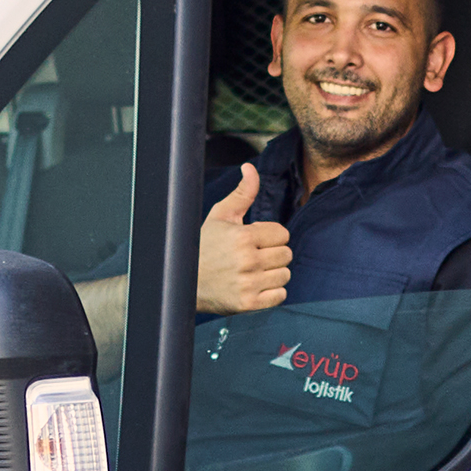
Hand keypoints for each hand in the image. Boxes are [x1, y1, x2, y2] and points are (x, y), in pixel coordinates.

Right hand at [196, 155, 289, 314]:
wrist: (183, 283)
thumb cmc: (203, 246)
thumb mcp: (220, 216)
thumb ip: (242, 193)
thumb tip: (250, 167)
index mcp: (243, 236)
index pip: (282, 234)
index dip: (270, 236)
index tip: (255, 240)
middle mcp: (248, 260)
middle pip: (286, 254)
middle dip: (273, 254)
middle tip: (254, 257)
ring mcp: (249, 284)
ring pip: (285, 275)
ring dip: (273, 273)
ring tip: (254, 271)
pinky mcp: (248, 304)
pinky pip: (280, 295)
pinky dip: (272, 292)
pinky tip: (256, 286)